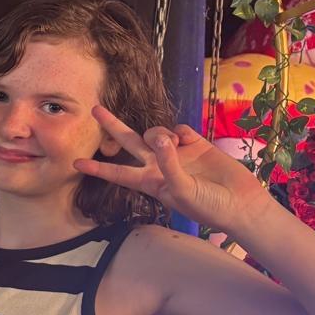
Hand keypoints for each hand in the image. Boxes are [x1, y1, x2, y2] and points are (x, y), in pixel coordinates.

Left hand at [75, 107, 273, 233]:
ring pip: (154, 132)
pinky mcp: (195, 143)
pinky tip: (187, 142)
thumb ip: (168, 164)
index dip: (98, 167)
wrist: (239, 202)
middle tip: (95, 109)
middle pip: (128, 142)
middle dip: (112, 126)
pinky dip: (178, 132)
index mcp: (149, 182)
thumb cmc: (207, 205)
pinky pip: (178, 128)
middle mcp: (158, 165)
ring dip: (157, 134)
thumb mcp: (181, 190)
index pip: (118, 173)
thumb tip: (161, 137)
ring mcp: (176, 153)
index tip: (75, 163)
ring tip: (173, 145)